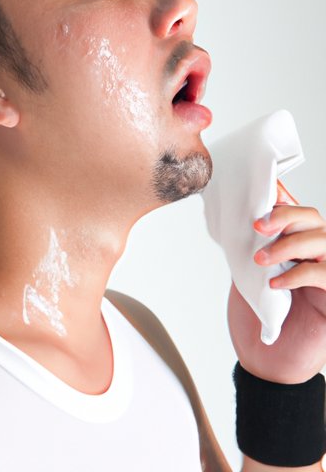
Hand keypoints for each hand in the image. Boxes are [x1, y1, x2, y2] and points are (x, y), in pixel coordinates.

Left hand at [228, 181, 325, 383]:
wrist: (264, 363)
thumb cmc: (255, 319)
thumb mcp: (246, 275)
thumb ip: (250, 248)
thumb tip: (236, 219)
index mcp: (294, 250)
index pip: (297, 215)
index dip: (283, 200)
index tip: (262, 192)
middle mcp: (315, 259)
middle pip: (315, 220)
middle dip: (286, 216)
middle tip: (258, 225)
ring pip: (324, 240)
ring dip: (290, 243)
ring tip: (261, 258)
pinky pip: (325, 274)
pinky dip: (300, 273)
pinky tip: (276, 282)